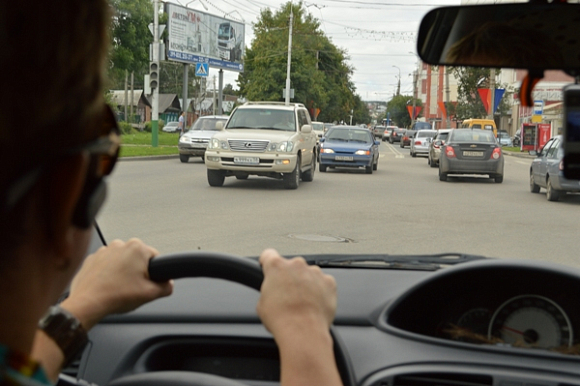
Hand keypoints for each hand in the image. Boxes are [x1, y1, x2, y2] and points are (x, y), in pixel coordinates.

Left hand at [60, 238, 172, 329]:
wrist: (87, 303)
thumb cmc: (114, 296)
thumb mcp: (150, 294)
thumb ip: (167, 287)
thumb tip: (168, 284)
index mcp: (137, 248)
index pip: (156, 258)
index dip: (154, 273)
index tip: (147, 283)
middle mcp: (120, 244)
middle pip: (138, 259)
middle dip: (138, 273)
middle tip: (133, 288)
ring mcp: (104, 250)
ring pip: (122, 262)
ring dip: (123, 272)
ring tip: (119, 288)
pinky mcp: (92, 259)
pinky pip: (106, 265)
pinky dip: (108, 274)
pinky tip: (108, 286)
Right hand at [256, 249, 341, 385]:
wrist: (303, 331)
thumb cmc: (281, 319)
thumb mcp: (262, 304)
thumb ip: (268, 290)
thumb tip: (273, 293)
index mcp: (276, 266)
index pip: (268, 255)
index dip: (267, 262)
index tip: (269, 268)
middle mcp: (296, 264)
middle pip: (291, 265)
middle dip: (289, 277)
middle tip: (287, 295)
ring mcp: (315, 272)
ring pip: (309, 274)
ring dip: (306, 283)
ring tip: (303, 303)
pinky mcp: (329, 282)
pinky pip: (323, 282)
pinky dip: (320, 290)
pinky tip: (314, 304)